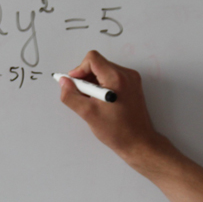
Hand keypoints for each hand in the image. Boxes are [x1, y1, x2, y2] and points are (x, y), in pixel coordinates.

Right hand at [58, 50, 167, 168]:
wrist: (138, 143)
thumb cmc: (117, 131)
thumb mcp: (88, 114)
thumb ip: (71, 95)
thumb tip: (63, 82)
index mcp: (116, 78)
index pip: (92, 59)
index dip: (79, 69)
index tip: (75, 84)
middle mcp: (126, 75)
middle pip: (98, 64)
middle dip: (86, 78)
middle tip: (83, 96)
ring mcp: (131, 80)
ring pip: (104, 70)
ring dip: (93, 82)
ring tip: (92, 101)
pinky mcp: (132, 86)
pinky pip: (112, 77)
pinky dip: (102, 86)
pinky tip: (101, 102)